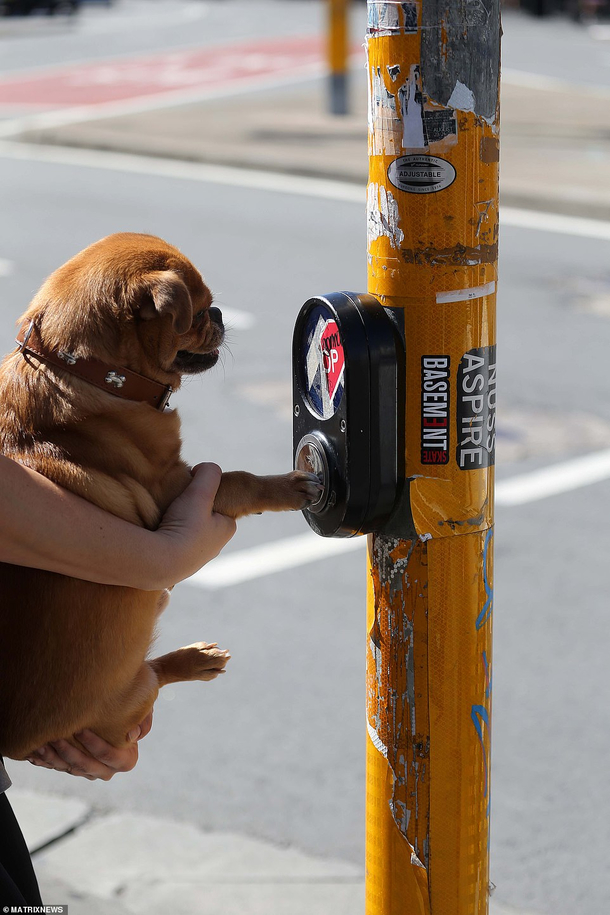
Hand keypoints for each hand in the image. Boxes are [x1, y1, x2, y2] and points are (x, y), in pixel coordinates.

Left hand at [26, 711, 152, 780]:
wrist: (118, 715)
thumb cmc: (132, 707)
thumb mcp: (145, 709)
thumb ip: (144, 720)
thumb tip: (132, 735)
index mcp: (127, 760)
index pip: (108, 756)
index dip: (93, 745)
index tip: (80, 729)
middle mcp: (108, 770)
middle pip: (85, 766)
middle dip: (67, 753)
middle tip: (54, 737)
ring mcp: (90, 772)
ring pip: (68, 770)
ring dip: (52, 759)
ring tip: (40, 745)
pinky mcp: (75, 769)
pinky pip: (58, 768)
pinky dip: (45, 761)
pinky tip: (34, 752)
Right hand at [156, 462, 236, 581]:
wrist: (159, 562)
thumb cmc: (185, 526)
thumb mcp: (200, 491)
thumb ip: (208, 473)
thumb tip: (204, 469)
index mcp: (226, 530)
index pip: (221, 504)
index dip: (207, 495)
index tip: (192, 493)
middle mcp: (214, 547)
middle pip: (203, 518)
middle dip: (191, 509)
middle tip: (176, 504)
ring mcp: (195, 559)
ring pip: (187, 532)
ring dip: (177, 523)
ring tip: (165, 517)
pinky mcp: (177, 566)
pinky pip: (173, 545)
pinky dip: (166, 537)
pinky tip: (157, 532)